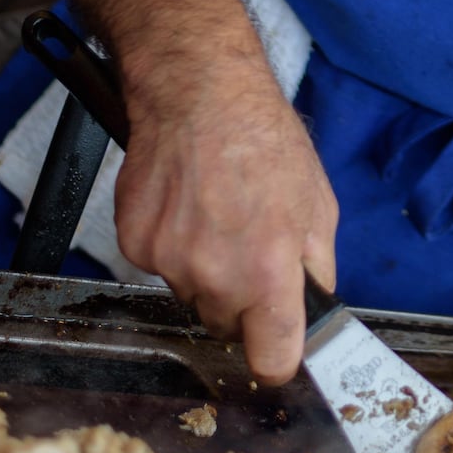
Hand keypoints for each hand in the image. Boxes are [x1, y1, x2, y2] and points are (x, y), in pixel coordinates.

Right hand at [113, 51, 338, 384]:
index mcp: (268, 272)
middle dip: (239, 302)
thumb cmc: (264, 139)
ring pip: (190, 293)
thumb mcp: (318, 204)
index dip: (277, 357)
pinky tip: (186, 203)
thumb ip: (316, 268)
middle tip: (247, 249)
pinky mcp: (134, 243)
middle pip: (224, 326)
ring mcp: (168, 262)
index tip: (277, 347)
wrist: (197, 91)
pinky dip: (171, 244)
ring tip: (215, 213)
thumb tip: (314, 310)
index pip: (271, 360)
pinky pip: (158, 265)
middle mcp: (215, 276)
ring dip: (203, 269)